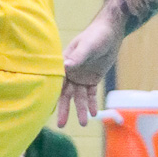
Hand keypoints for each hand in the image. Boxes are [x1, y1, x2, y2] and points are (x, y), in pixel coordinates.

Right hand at [56, 7, 124, 126]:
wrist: (110, 32)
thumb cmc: (96, 35)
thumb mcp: (88, 46)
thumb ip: (78, 57)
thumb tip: (65, 66)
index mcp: (64, 63)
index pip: (56, 82)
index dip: (51, 95)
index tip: (46, 110)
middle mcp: (70, 72)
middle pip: (65, 94)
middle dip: (64, 109)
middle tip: (61, 125)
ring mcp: (81, 76)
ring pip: (79, 97)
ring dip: (80, 109)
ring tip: (83, 123)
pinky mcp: (92, 79)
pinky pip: (91, 94)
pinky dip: (92, 104)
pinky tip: (94, 114)